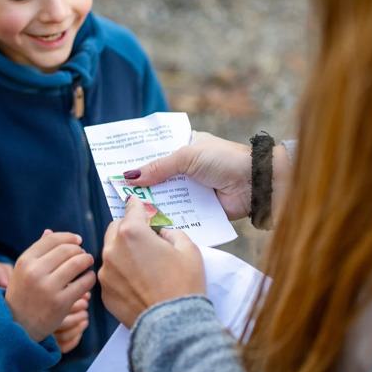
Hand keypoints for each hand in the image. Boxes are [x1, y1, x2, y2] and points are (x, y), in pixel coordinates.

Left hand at [0, 260, 12, 311]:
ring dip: (14, 289)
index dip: (3, 276)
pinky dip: (12, 295)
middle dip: (13, 282)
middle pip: (8, 272)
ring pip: (11, 280)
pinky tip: (11, 305)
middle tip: (14, 296)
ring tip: (14, 301)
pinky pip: (8, 290)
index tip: (6, 287)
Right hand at [6, 230, 96, 342]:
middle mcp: (35, 272)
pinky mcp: (61, 302)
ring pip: (78, 263)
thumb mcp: (23, 271)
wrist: (17, 326)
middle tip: (84, 254)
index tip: (78, 240)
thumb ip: (37, 251)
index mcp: (25, 261)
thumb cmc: (22, 294)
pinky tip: (88, 278)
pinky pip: (84, 283)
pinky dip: (90, 278)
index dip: (69, 237)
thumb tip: (49, 231)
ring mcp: (48, 288)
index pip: (52, 239)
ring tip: (88, 263)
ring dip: (87, 260)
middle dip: (79, 250)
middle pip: (67, 250)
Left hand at [99, 196, 205, 327]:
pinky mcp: (105, 292)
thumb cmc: (184, 285)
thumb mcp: (188, 249)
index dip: (136, 204)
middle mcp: (113, 249)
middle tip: (144, 236)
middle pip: (116, 228)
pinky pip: (111, 274)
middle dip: (128, 228)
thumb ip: (171, 232)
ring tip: (142, 264)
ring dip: (123, 251)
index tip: (135, 202)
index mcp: (133, 233)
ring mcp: (106, 272)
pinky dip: (121, 273)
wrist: (173, 326)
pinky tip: (137, 282)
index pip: (132, 209)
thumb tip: (160, 233)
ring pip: (111, 251)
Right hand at [123, 131, 252, 219]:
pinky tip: (148, 223)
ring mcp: (194, 189)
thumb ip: (158, 167)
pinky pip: (180, 213)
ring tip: (127, 210)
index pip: (156, 152)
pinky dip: (167, 217)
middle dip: (141, 185)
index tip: (116, 167)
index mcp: (186, 147)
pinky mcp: (200, 209)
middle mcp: (188, 169)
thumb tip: (129, 176)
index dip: (138, 159)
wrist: (256, 184)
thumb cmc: (224, 160)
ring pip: (167, 196)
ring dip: (152, 202)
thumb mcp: (187, 156)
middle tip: (116, 192)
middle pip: (159, 177)